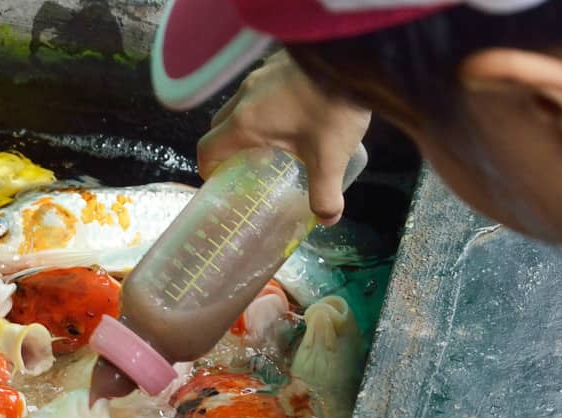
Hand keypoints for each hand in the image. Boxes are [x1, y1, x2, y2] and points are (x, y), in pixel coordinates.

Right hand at [196, 51, 371, 224]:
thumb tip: (327, 219)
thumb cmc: (332, 107)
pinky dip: (264, 106)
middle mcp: (244, 97)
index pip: (208, 150)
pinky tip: (292, 114)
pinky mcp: (277, 63)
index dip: (209, 170)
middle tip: (248, 167)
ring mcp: (259, 76)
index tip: (222, 182)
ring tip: (273, 141)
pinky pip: (259, 89)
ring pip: (238, 106)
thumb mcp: (330, 158)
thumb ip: (325, 194)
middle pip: (219, 127)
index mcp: (245, 123)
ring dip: (246, 125)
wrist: (353, 55)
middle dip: (227, 149)